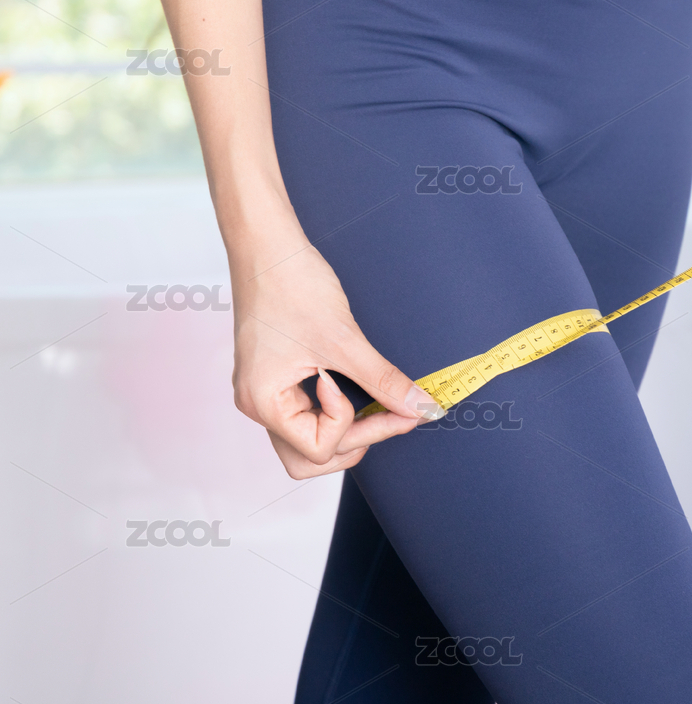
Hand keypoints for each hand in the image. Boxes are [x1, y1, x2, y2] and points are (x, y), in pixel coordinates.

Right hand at [230, 243, 442, 478]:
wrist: (268, 245)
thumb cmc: (292, 285)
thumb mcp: (345, 340)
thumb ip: (384, 381)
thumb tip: (421, 409)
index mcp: (264, 402)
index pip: (318, 450)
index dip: (356, 428)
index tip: (385, 401)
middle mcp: (258, 404)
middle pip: (309, 458)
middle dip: (354, 442)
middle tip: (393, 414)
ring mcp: (264, 392)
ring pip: (306, 440)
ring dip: (344, 431)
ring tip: (377, 406)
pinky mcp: (275, 379)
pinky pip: (305, 414)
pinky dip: (333, 413)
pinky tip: (358, 392)